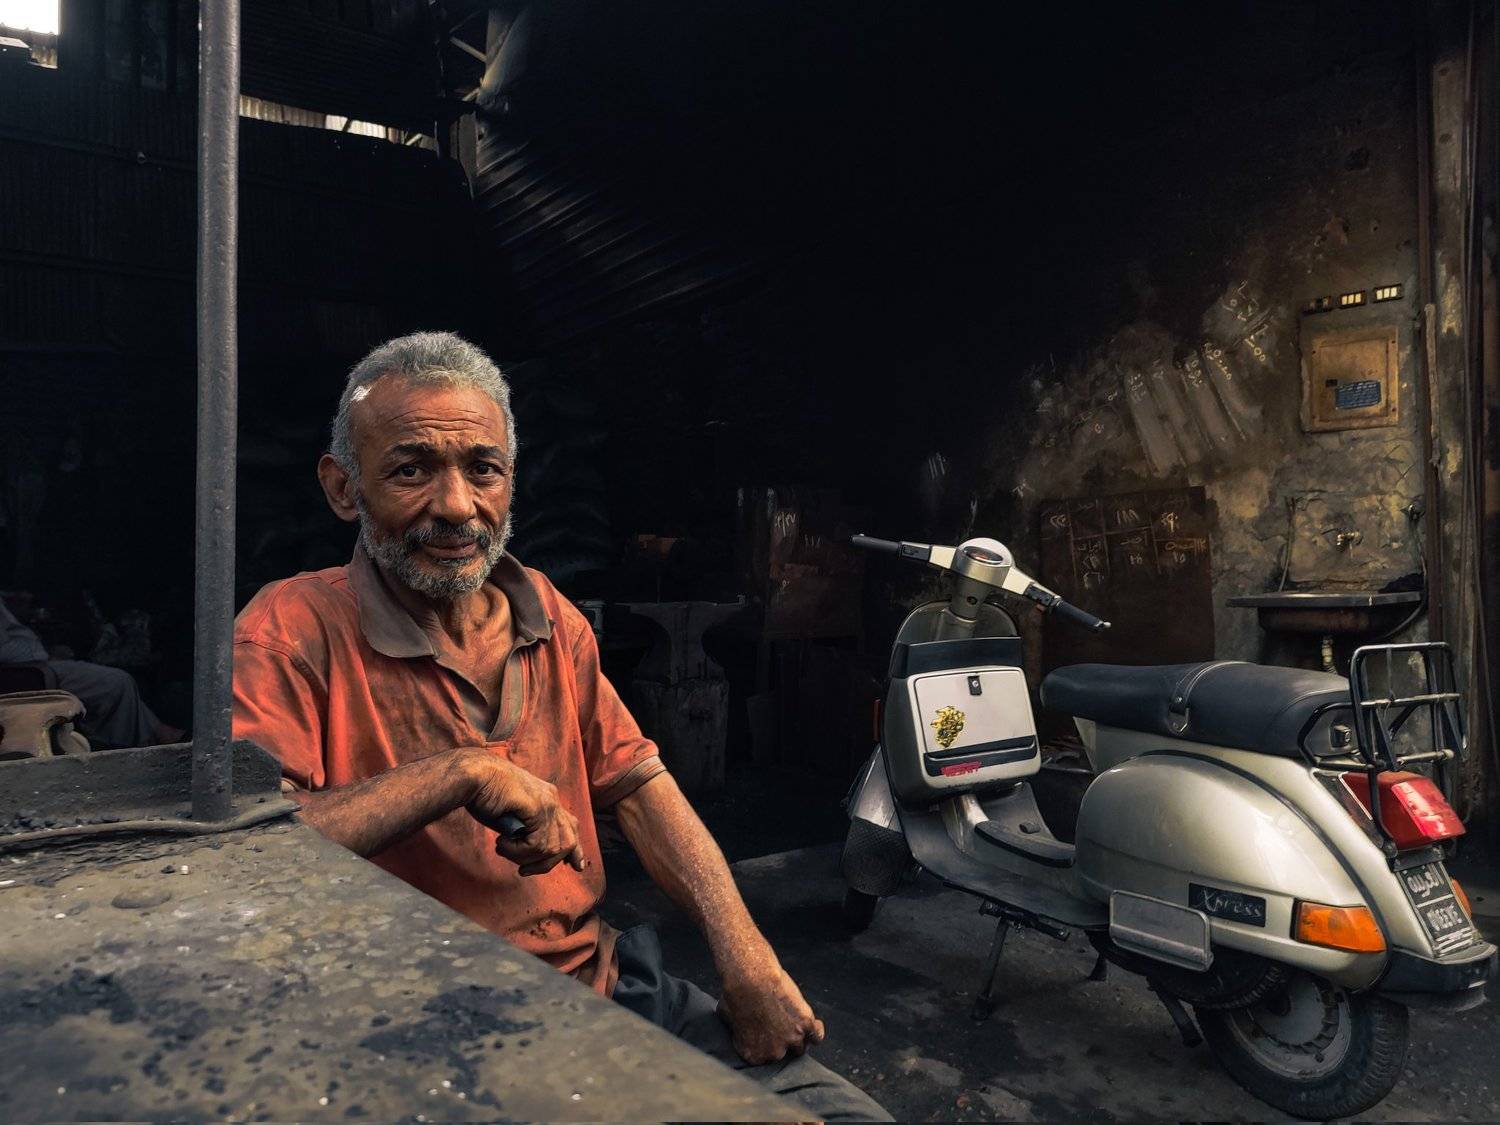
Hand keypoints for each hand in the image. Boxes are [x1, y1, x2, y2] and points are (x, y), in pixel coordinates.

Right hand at [464, 751, 585, 875]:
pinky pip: (537, 844)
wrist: (472, 775)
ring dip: (524, 857)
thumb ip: (527, 830)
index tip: (576, 866)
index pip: (570, 826)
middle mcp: (552, 799)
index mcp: (548, 797)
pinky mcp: (537, 807)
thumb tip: (534, 854)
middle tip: (524, 870)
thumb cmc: (485, 794)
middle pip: (567, 842)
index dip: (574, 850)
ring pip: (550, 848)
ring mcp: (547, 802)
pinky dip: (517, 851)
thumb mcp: (512, 816)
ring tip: (504, 848)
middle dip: (547, 863)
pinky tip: (501, 842)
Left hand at [717, 959, 825, 1064]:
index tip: (762, 1035)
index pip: (762, 1058)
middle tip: (776, 1026)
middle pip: (782, 1054)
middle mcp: (774, 1053)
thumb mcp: (727, 1018)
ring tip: (793, 1025)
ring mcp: (792, 1039)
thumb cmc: (736, 994)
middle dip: (780, 1042)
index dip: (763, 1045)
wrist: (751, 980)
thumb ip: (735, 1030)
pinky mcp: (806, 1024)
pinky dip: (816, 1031)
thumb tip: (735, 1027)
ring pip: (801, 1047)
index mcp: (754, 1056)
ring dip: (798, 1038)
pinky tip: (812, 1026)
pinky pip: (817, 1035)